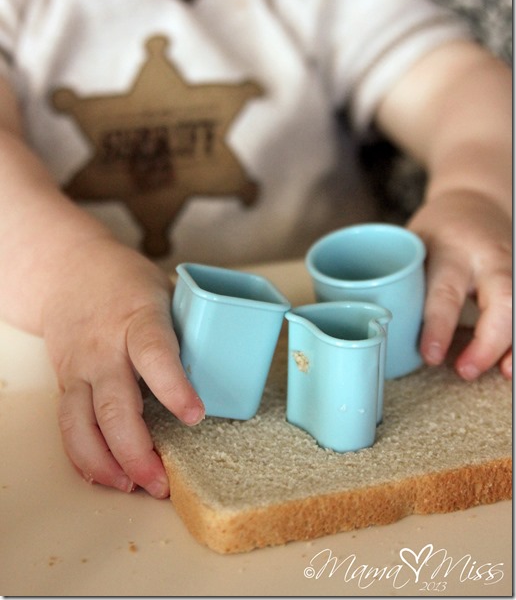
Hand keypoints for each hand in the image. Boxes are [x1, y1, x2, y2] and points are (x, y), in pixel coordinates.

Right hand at [41, 236, 204, 497]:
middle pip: (115, 406)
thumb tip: (242, 346)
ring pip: (82, 425)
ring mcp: (80, 369)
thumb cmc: (124, 280)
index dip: (173, 387)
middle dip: (136, 450)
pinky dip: (85, 458)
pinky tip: (106, 476)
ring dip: (107, 464)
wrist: (65, 271)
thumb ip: (191, 320)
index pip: (154, 354)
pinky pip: (69, 428)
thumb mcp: (164, 286)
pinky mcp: (65, 385)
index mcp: (137, 319)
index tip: (195, 415)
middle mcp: (104, 348)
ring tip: (135, 486)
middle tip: (162, 481)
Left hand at [409, 189, 511, 379]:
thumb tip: (374, 326)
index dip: (438, 327)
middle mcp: (489, 259)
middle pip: (501, 301)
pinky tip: (508, 364)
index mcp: (452, 250)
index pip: (445, 293)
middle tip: (465, 371)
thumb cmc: (436, 229)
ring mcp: (512, 267)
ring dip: (511, 345)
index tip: (430, 356)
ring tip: (501, 373)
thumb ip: (403, 279)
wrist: (475, 199)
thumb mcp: (413, 243)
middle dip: (487, 342)